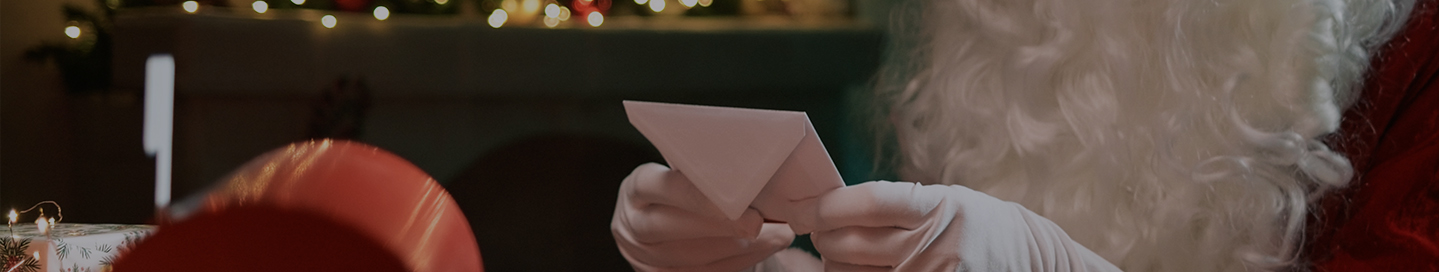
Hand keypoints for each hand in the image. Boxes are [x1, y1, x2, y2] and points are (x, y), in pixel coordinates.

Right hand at [612, 163, 795, 271]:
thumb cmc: (682, 186)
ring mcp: (645, 257)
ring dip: (742, 247)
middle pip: (674, 227)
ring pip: (694, 257)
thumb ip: (703, 166)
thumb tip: (756, 161)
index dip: (699, 194)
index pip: (664, 187)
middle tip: (759, 220)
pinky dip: (741, 261)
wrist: (659, 221)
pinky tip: (765, 247)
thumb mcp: (681, 169)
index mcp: (638, 188)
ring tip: (778, 233)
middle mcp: (634, 224)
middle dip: (723, 225)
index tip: (737, 194)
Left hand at [811, 181, 1118, 271]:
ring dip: (834, 263)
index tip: (813, 208)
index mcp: (935, 207)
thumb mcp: (946, 201)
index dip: (827, 206)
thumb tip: (832, 208)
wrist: (1032, 262)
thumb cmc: (978, 226)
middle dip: (824, 236)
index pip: (865, 203)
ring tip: (838, 254)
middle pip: (848, 242)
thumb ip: (896, 205)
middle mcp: (932, 244)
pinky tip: (859, 271)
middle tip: (822, 232)